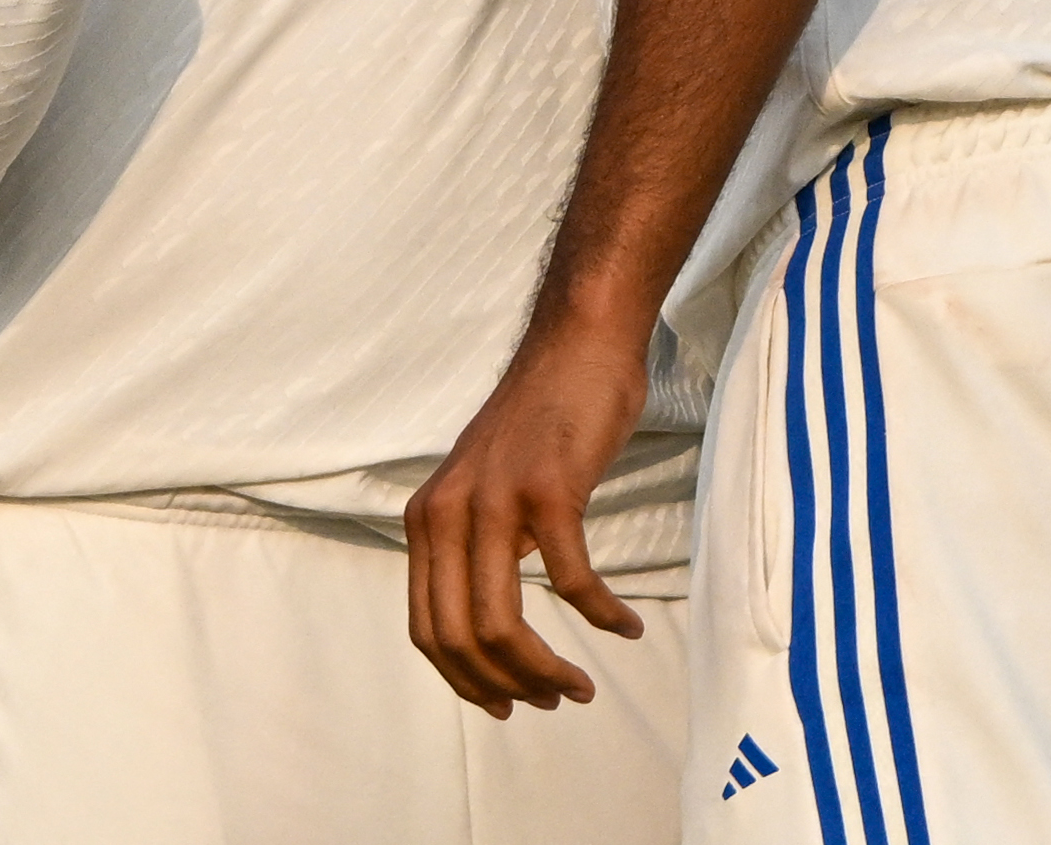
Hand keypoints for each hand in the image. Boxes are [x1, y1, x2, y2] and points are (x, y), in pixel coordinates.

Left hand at [404, 321, 650, 717]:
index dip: (465, 681)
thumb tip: (490, 630)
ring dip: (546, 669)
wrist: (578, 344)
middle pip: (461, 639)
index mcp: (425, 520)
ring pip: (503, 624)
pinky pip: (572, 581)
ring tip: (582, 686)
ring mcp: (494, 501)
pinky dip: (600, 616)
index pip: (427, 629)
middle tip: (553, 701)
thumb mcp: (484, 489)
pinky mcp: (547, 490)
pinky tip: (625, 627)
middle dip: (508, 686)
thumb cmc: (543, 421)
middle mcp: (446, 514)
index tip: (507, 705)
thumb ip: (474, 547)